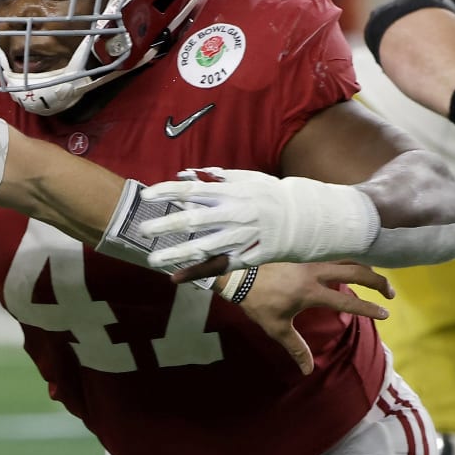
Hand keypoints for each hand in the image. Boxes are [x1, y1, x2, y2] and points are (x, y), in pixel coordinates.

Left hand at [137, 168, 377, 270]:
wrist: (311, 218)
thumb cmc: (273, 195)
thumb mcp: (247, 179)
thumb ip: (216, 179)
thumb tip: (187, 175)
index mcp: (232, 193)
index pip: (194, 190)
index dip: (169, 192)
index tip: (147, 195)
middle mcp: (235, 215)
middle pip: (195, 220)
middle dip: (167, 225)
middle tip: (143, 230)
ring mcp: (242, 237)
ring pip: (204, 247)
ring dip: (177, 254)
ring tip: (153, 260)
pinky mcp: (249, 256)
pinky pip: (221, 266)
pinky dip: (199, 272)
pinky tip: (177, 278)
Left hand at [226, 261, 392, 374]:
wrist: (237, 274)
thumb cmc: (256, 302)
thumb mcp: (276, 328)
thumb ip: (296, 348)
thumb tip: (307, 371)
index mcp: (311, 292)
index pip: (348, 301)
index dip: (369, 309)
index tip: (385, 314)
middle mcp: (314, 272)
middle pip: (356, 271)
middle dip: (378, 281)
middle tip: (389, 294)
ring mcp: (309, 259)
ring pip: (346, 258)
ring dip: (364, 267)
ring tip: (374, 279)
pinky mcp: (302, 252)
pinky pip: (332, 253)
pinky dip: (347, 258)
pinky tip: (350, 265)